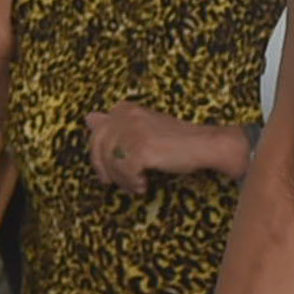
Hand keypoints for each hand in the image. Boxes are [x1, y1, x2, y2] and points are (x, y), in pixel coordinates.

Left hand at [85, 104, 240, 191]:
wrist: (204, 144)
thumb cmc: (176, 139)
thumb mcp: (143, 125)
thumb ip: (117, 124)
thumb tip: (89, 118)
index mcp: (125, 109)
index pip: (97, 131)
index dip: (99, 153)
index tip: (108, 168)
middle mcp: (126, 116)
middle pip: (99, 147)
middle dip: (104, 168)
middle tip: (112, 182)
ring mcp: (134, 131)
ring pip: (112, 162)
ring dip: (122, 179)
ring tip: (136, 184)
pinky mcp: (142, 148)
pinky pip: (126, 172)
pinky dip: (133, 183)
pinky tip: (144, 185)